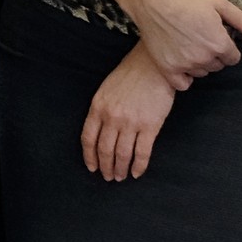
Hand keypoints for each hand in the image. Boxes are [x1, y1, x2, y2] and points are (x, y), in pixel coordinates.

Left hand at [81, 45, 177, 180]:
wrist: (153, 65)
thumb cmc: (130, 75)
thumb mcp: (106, 90)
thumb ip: (100, 111)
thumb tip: (99, 134)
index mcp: (98, 107)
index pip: (88, 139)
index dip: (89, 156)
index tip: (92, 167)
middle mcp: (112, 117)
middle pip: (105, 150)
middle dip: (105, 167)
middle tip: (108, 177)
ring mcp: (131, 122)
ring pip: (122, 154)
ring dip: (121, 169)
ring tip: (121, 177)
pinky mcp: (150, 126)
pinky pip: (142, 152)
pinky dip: (139, 166)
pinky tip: (137, 173)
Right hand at [104, 0, 241, 87]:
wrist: (153, 0)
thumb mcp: (219, 4)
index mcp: (220, 44)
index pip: (233, 58)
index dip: (225, 47)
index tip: (214, 36)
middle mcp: (204, 58)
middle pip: (217, 66)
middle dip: (213, 55)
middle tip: (200, 38)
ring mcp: (185, 65)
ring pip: (201, 73)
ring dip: (198, 64)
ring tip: (188, 46)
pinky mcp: (168, 68)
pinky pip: (183, 84)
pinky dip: (184, 77)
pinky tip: (181, 62)